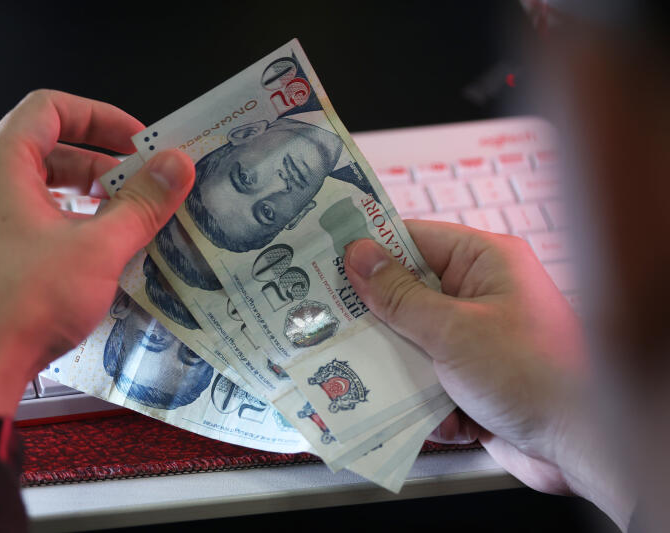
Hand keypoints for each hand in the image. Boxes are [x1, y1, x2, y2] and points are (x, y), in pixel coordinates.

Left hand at [0, 90, 194, 417]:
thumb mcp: (98, 248)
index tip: (137, 141)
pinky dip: (62, 225)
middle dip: (101, 165)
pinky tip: (91, 254)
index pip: (51, 109)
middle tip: (142, 186)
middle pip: (47, 151)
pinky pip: (24, 223)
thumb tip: (174, 167)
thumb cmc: (17, 306)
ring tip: (122, 221)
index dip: (102, 118)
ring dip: (84, 198)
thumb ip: (143, 203)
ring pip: (37, 191)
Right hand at [345, 221, 632, 529]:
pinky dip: (422, 400)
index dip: (369, 248)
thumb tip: (357, 256)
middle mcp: (479, 296)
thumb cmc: (533, 374)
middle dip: (374, 316)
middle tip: (327, 322)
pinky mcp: (470, 379)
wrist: (584, 446)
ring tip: (370, 379)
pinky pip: (426, 379)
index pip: (414, 240)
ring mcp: (474, 340)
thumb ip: (398, 296)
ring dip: (397, 365)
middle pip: (406, 293)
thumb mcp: (453, 330)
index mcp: (485, 263)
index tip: (324, 257)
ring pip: (410, 341)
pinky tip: (433, 417)